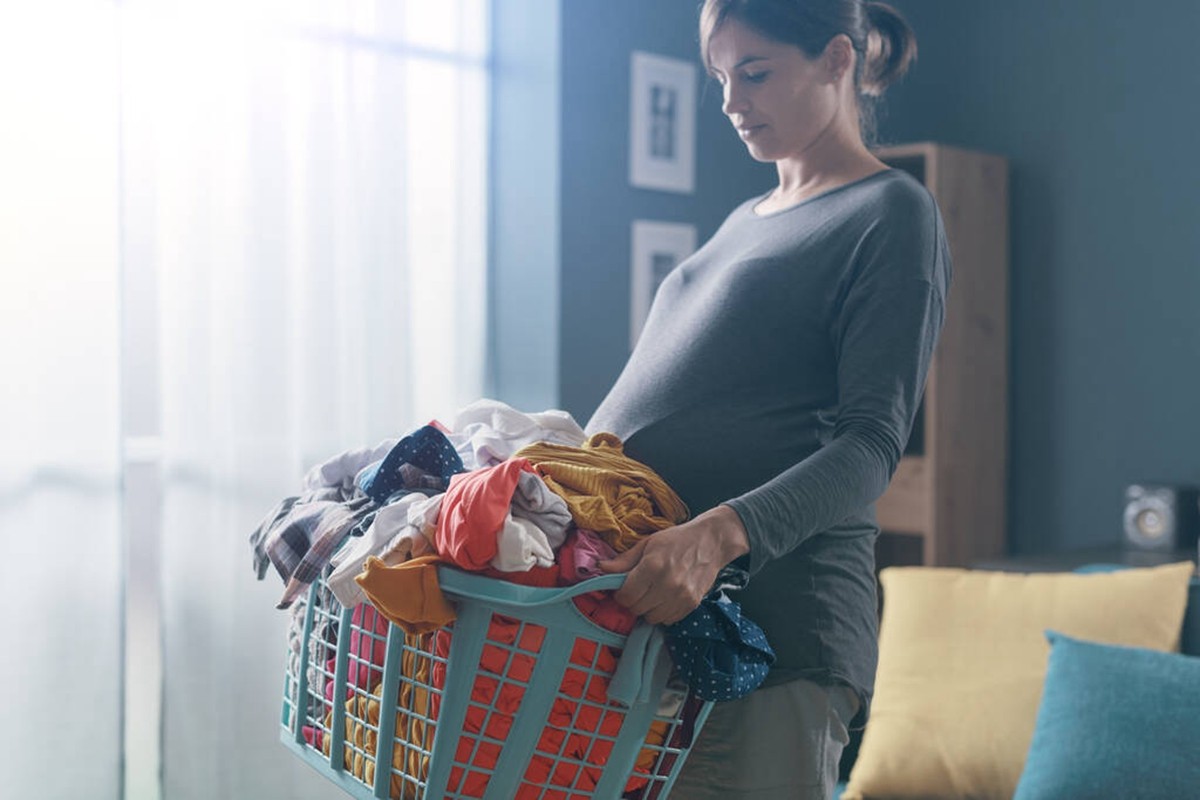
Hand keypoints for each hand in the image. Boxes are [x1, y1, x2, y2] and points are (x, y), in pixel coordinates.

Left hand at [598, 504, 749, 624]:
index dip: (621, 595)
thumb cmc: (676, 540)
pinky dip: (663, 613)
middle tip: (638, 591)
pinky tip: (665, 599)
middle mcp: (667, 584)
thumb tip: (601, 568)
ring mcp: (681, 596)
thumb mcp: (647, 544)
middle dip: (633, 602)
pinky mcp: (692, 604)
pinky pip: (669, 620)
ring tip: (652, 595)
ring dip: (648, 609)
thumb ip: (624, 560)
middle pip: (637, 609)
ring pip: (652, 618)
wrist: (711, 542)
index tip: (623, 590)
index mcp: (652, 566)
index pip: (627, 596)